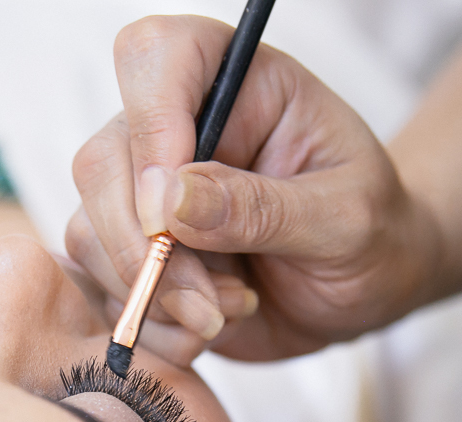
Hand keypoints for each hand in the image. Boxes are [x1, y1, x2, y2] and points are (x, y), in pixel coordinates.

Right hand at [67, 15, 444, 361]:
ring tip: (228, 309)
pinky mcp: (134, 253)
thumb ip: (264, 208)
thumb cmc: (372, 232)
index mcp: (234, 83)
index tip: (175, 208)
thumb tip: (169, 200)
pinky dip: (150, 323)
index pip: (155, 56)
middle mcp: (176, 128)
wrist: (366, 288)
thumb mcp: (345, 219)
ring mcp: (145, 193)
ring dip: (154, 294)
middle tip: (212, 302)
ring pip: (89, 231)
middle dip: (146, 249)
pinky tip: (208, 326)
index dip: (151, 125)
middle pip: (102, 161)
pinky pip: (100, 287)